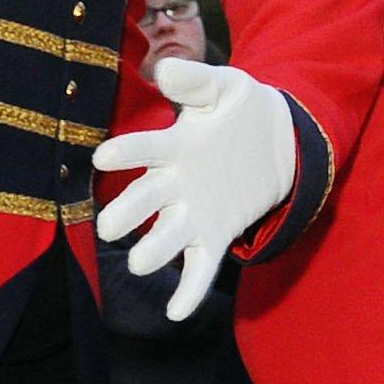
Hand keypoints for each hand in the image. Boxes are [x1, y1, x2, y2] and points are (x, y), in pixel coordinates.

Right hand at [89, 58, 297, 319]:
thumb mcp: (227, 88)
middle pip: (145, 200)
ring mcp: (193, 213)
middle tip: (110, 227)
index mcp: (175, 146)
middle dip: (128, 213)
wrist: (279, 141)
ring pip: (167, 237)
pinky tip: (177, 313)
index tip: (103, 157)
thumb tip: (166, 70)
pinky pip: (199, 267)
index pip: (144, 150)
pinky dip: (188, 291)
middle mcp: (175, 184)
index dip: (126, 154)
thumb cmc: (241, 111)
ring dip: (154, 250)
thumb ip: (198, 81)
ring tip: (141, 263)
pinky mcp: (215, 235)